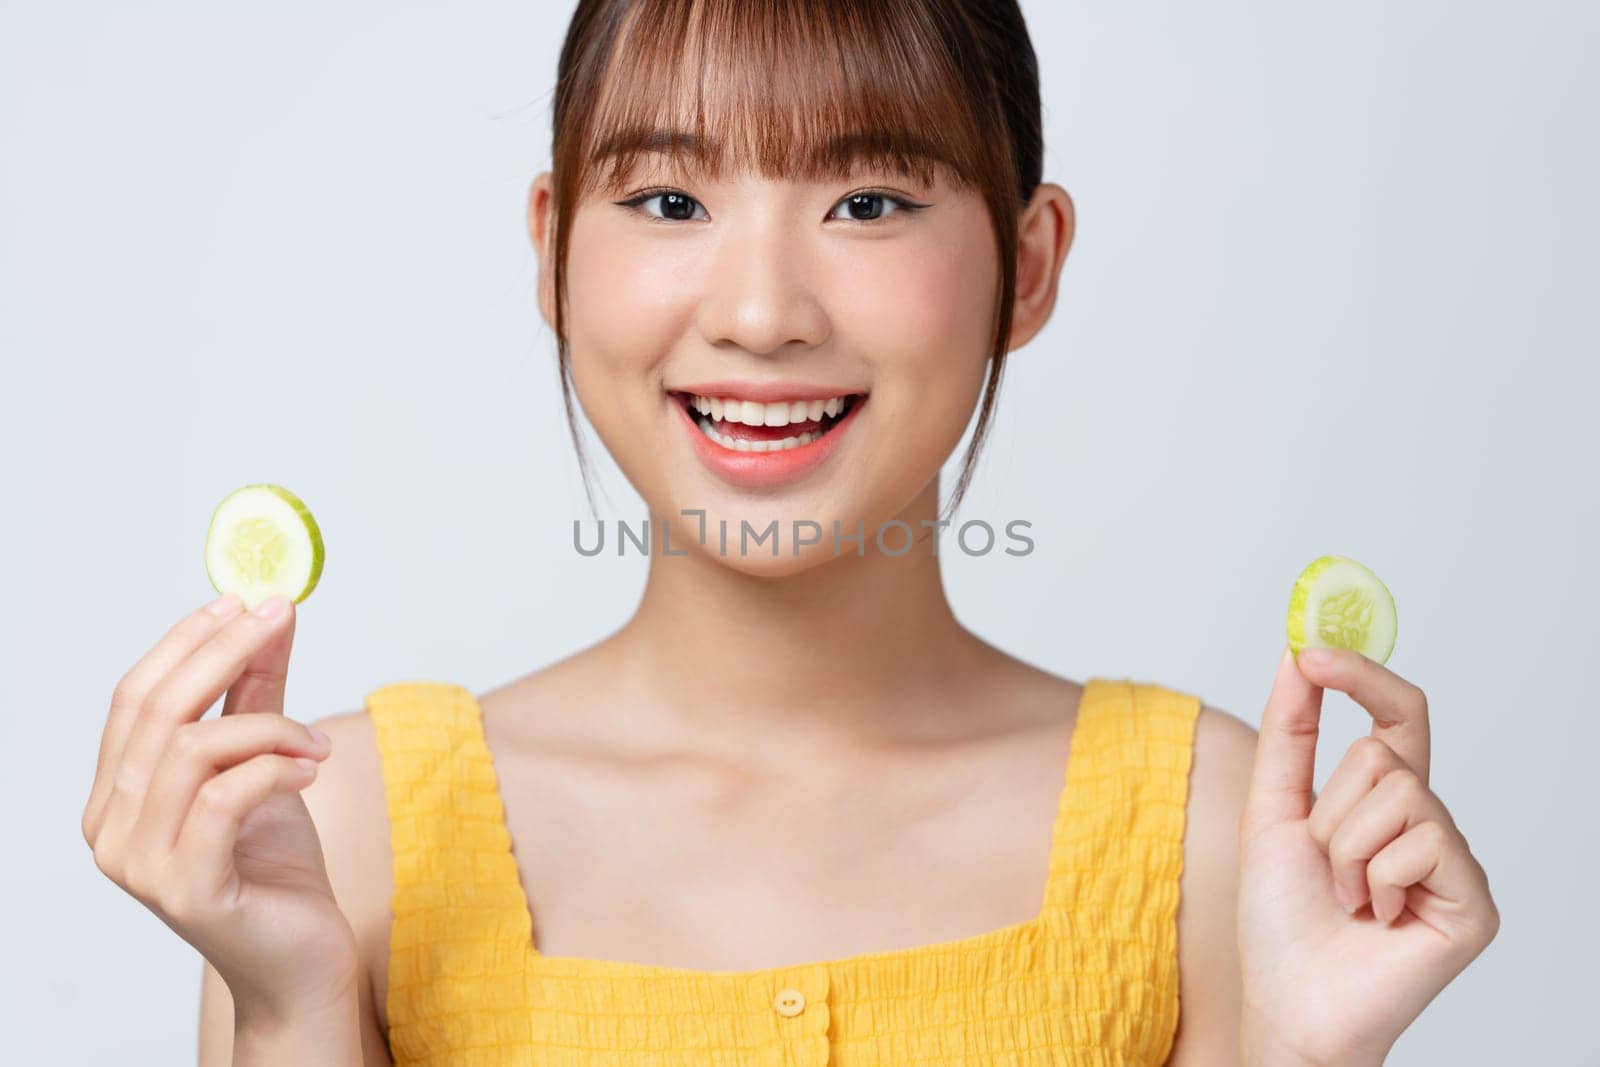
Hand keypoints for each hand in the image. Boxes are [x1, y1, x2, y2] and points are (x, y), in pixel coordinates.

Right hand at [82, 593, 358, 1022]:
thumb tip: (270, 614)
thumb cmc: (276, 869)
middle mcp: (110, 830)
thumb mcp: (266, 764)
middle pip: (157, 712)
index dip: (187, 640)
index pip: (135, 697)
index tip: (244, 597)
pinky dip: (273, 768)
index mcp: (117, 795)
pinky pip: (223, 800)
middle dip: (224, 652)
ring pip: (189, 751)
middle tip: (281, 616)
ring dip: (266, 726)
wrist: (299, 961)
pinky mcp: (186, 891)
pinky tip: (311, 768)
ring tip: (317, 740)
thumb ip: (258, 694)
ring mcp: (140, 865)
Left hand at [1236, 645, 1499, 1065]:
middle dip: (1327, 807)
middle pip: (1381, 752)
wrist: (1287, 1000)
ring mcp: (1455, 861)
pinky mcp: (1474, 900)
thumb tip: (1297, 657)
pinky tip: (1375, 918)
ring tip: (1346, 896)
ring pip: (1397, 792)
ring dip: (1344, 847)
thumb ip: (1290, 733)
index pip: (1395, 717)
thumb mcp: (1271, 809)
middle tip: (1323, 865)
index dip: (1362, 676)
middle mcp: (1428, 823)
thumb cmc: (1280, 917)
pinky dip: (1375, 878)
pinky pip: (1422, 840)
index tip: (1312, 650)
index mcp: (1384, 801)